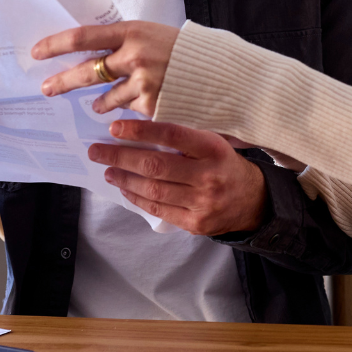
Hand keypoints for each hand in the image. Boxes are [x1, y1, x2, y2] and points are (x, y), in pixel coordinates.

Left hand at [33, 20, 178, 115]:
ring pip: (106, 97)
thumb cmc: (182, 50)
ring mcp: (143, 82)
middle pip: (87, 71)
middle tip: (47, 88)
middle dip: (63, 82)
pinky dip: (129, 109)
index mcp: (131, 32)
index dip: (56, 44)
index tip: (38, 52)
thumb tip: (89, 52)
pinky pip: (128, 110)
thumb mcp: (151, 34)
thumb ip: (123, 42)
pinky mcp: (151, 105)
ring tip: (96, 105)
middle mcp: (134, 56)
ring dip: (99, 103)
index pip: (83, 37)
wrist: (218, 71)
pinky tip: (137, 104)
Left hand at [90, 119, 266, 235]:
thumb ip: (184, 138)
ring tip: (108, 170)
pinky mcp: (196, 224)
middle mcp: (209, 176)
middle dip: (120, 157)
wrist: (254, 201)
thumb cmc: (226, 165)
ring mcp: (202, 203)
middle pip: (156, 166)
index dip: (141, 132)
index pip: (172, 136)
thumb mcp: (214, 144)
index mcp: (214, 149)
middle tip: (97, 151)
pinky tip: (125, 188)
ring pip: (153, 190)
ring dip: (124, 179)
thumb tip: (139, 130)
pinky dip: (137, 198)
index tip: (115, 128)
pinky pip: (158, 209)